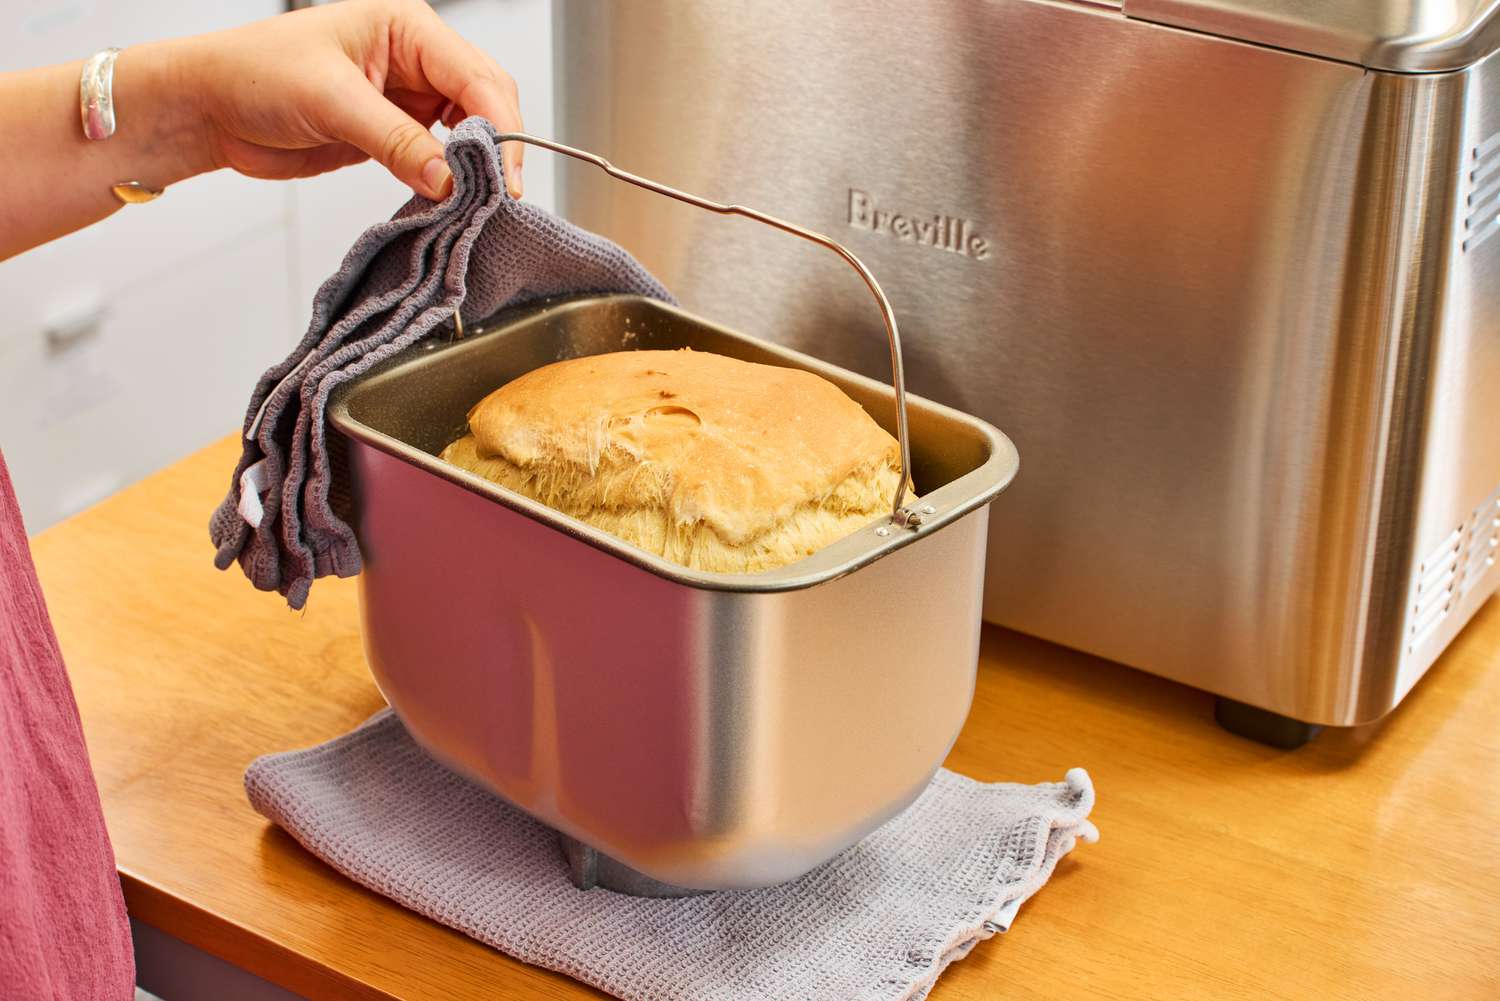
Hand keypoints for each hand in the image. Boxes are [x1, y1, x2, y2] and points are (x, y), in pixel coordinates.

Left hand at [174, 0, 524, 198]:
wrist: (208, 107)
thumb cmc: (253, 75)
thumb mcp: (331, 102)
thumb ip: (397, 141)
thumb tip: (450, 180)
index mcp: (407, 27)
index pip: (476, 76)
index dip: (499, 127)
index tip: (503, 176)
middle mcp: (415, 58)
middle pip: (485, 101)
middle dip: (497, 147)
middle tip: (501, 195)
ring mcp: (407, 96)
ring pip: (469, 131)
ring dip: (477, 166)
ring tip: (479, 202)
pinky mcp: (394, 133)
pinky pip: (439, 157)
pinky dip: (450, 180)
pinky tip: (452, 199)